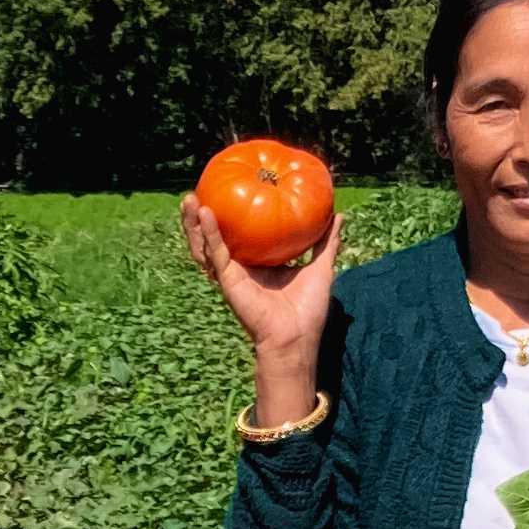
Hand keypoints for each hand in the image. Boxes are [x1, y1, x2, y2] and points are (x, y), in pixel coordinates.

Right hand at [182, 193, 341, 425]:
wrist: (296, 337)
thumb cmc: (308, 309)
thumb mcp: (320, 266)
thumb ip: (326, 241)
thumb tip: (338, 215)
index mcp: (258, 264)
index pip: (239, 236)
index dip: (230, 217)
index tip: (227, 192)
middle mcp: (241, 268)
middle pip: (214, 238)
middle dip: (201, 217)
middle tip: (198, 191)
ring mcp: (231, 275)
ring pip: (205, 246)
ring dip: (194, 223)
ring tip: (190, 198)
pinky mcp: (228, 280)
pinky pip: (216, 253)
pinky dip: (209, 233)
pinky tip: (205, 213)